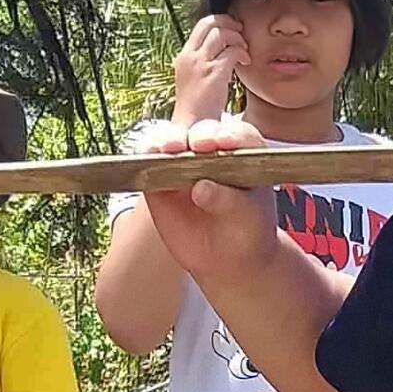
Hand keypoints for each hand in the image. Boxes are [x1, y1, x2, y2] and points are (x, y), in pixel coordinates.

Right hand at [136, 115, 276, 283]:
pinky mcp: (158, 176)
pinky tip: (147, 160)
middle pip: (203, 131)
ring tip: (169, 150)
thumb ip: (229, 201)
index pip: (239, 135)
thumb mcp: (247, 219)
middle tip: (198, 145)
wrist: (227, 260)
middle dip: (199, 135)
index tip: (224, 143)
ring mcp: (183, 160)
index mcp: (244, 154)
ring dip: (167, 140)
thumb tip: (201, 188)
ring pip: (171, 139)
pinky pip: (147, 159)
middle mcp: (212, 150)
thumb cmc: (247, 233)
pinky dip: (145, 156)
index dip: (231, 135)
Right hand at [172, 14, 247, 126]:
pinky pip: (231, 52)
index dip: (219, 21)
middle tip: (241, 32)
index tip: (232, 28)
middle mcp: (190, 56)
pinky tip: (246, 62)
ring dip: (237, 39)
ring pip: (221, 35)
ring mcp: (201, 64)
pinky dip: (242, 53)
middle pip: (210, 23)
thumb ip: (204, 63)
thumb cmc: (197, 107)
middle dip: (229, 24)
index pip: (201, 25)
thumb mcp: (195, 79)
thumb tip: (221, 52)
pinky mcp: (213, 74)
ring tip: (245, 50)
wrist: (191, 126)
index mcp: (185, 55)